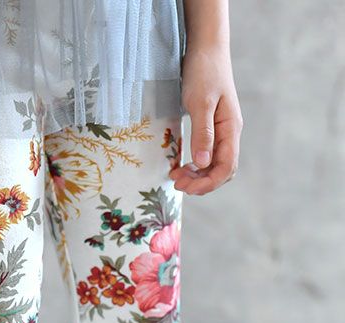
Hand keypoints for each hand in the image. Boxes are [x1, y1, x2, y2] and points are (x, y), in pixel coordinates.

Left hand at [170, 46, 242, 195]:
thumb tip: (202, 163)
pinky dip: (195, 165)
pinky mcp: (212, 128)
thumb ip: (203, 133)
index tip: (186, 188)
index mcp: (231, 129)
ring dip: (197, 176)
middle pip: (222, 170)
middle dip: (201, 183)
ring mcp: (222, 131)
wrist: (206, 49)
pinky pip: (208, 155)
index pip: (226, 167)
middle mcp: (230, 133)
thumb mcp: (200, 103)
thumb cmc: (204, 72)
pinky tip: (182, 167)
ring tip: (175, 178)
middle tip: (177, 185)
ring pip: (214, 164)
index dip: (208, 183)